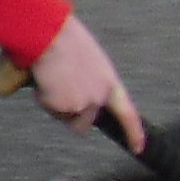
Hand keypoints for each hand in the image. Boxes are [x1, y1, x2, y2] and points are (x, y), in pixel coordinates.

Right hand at [28, 14, 141, 144]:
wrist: (46, 32)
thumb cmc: (59, 37)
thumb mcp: (81, 60)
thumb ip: (80, 80)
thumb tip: (55, 93)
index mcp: (109, 82)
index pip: (128, 114)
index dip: (133, 134)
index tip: (138, 148)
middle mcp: (101, 96)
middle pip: (84, 121)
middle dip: (68, 113)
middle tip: (56, 90)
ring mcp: (84, 102)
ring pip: (63, 115)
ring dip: (53, 102)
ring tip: (48, 76)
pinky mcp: (65, 106)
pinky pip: (48, 107)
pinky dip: (41, 96)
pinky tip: (42, 77)